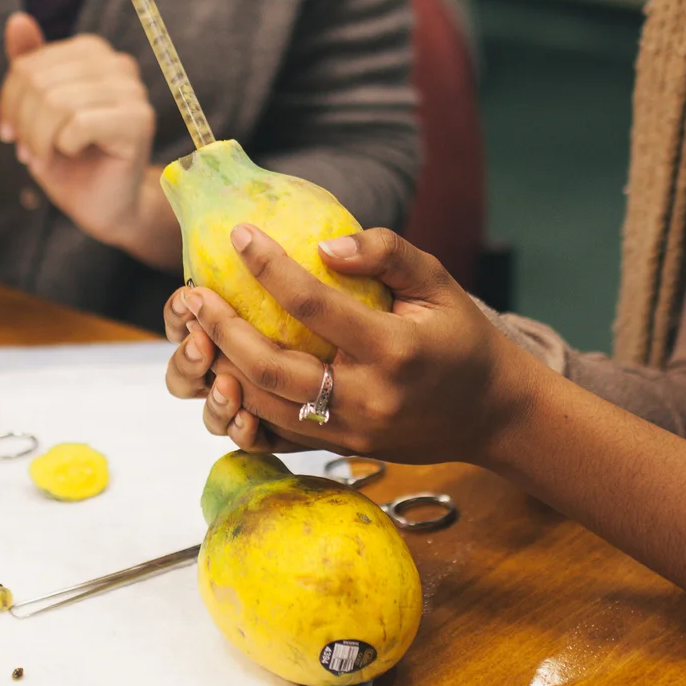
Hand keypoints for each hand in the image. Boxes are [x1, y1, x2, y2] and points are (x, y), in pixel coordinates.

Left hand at [0, 14, 178, 267]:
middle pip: (39, 82)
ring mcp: (132, 92)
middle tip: (25, 151)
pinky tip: (70, 155)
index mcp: (92, 53)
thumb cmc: (69, 158)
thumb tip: (17, 20)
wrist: (103, 205)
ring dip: (39, 139)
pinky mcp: (138, 121)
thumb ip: (28, 66)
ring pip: (56, 102)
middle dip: (22, 123)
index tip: (9, 131)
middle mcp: (116, 64)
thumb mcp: (36, 111)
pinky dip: (62, 146)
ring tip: (42, 157)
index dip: (8, 102)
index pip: (29, 65)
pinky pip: (78, 124)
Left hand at [181, 225, 529, 461]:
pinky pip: (278, 432)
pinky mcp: (342, 451)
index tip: (238, 235)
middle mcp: (369, 398)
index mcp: (394, 350)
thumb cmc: (463, 337)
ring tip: (197, 330)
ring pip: (266, 406)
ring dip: (224, 368)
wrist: (493, 414)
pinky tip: (223, 372)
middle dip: (224, 328)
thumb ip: (387, 253)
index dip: (269, 267)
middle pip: (273, 367)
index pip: (315, 304)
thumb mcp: (438, 282)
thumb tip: (323, 243)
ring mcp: (352, 433)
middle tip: (193, 294)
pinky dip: (244, 406)